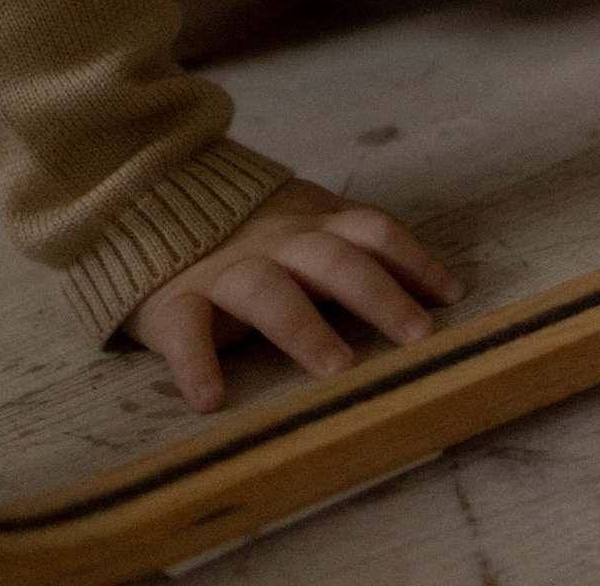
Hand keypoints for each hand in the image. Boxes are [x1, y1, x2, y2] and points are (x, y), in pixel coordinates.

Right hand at [127, 185, 463, 411]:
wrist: (146, 199)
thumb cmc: (241, 229)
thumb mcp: (300, 221)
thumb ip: (350, 245)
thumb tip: (434, 287)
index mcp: (310, 223)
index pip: (373, 231)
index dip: (414, 260)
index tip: (453, 295)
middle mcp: (275, 242)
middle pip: (335, 261)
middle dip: (380, 297)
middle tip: (418, 336)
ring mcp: (225, 271)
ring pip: (269, 292)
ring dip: (305, 329)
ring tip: (336, 370)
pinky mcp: (174, 301)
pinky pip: (185, 332)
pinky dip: (195, 365)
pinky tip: (210, 400)